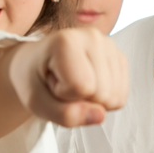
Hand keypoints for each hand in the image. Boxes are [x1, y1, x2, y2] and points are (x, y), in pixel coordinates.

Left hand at [11, 27, 127, 126]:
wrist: (36, 64)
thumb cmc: (33, 81)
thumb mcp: (36, 103)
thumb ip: (64, 114)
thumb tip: (100, 116)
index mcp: (66, 41)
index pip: (82, 87)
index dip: (64, 96)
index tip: (50, 82)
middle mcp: (93, 37)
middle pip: (102, 94)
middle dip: (79, 99)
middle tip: (61, 84)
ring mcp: (109, 45)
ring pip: (114, 97)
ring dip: (92, 100)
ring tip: (72, 83)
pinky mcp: (119, 57)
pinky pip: (120, 97)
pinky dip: (103, 99)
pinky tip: (87, 83)